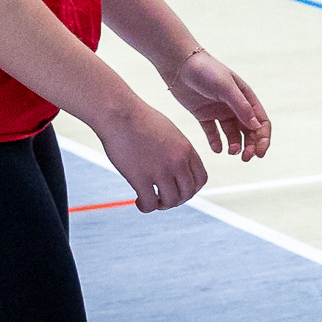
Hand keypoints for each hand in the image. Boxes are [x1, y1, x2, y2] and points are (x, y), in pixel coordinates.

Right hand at [94, 97, 206, 211]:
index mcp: (186, 149)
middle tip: (163, 198)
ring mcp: (160, 170)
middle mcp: (178, 161)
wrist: (121, 113)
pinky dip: (145, 207)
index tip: (178, 189)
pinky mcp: (141, 178)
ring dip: (162, 205)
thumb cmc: (140, 119)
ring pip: (171, 201)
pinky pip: (150, 204)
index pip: (201, 179)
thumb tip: (176, 166)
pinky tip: (138, 200)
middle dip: (177, 200)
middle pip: (188, 193)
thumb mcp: (168, 132)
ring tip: (151, 200)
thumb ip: (176, 149)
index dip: (191, 189)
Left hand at [166, 49, 271, 161]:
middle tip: (245, 158)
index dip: (263, 138)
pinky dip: (216, 143)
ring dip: (235, 145)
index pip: (261, 121)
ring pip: (232, 134)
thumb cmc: (206, 71)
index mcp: (246, 97)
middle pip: (249, 131)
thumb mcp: (226, 87)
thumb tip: (256, 126)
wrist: (180, 65)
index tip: (259, 152)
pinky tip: (216, 148)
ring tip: (230, 151)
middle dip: (250, 145)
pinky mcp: (204, 115)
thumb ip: (241, 106)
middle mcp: (235, 106)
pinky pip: (213, 133)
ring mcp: (220, 111)